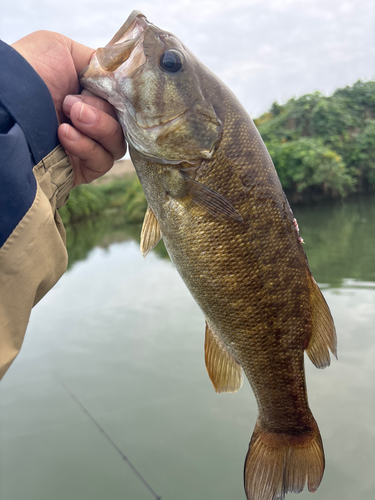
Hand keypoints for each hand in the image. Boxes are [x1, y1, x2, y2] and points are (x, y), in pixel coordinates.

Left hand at [12, 31, 125, 185]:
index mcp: (89, 94)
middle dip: (101, 110)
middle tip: (72, 103)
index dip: (122, 96)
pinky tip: (64, 134)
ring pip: (117, 143)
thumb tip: (120, 78)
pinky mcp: (83, 168)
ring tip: (68, 116)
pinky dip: (87, 147)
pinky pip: (103, 161)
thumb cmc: (28, 74)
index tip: (112, 89)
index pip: (123, 101)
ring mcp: (88, 145)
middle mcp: (91, 121)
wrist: (6, 109)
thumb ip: (97, 62)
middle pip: (123, 122)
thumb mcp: (61, 49)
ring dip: (98, 127)